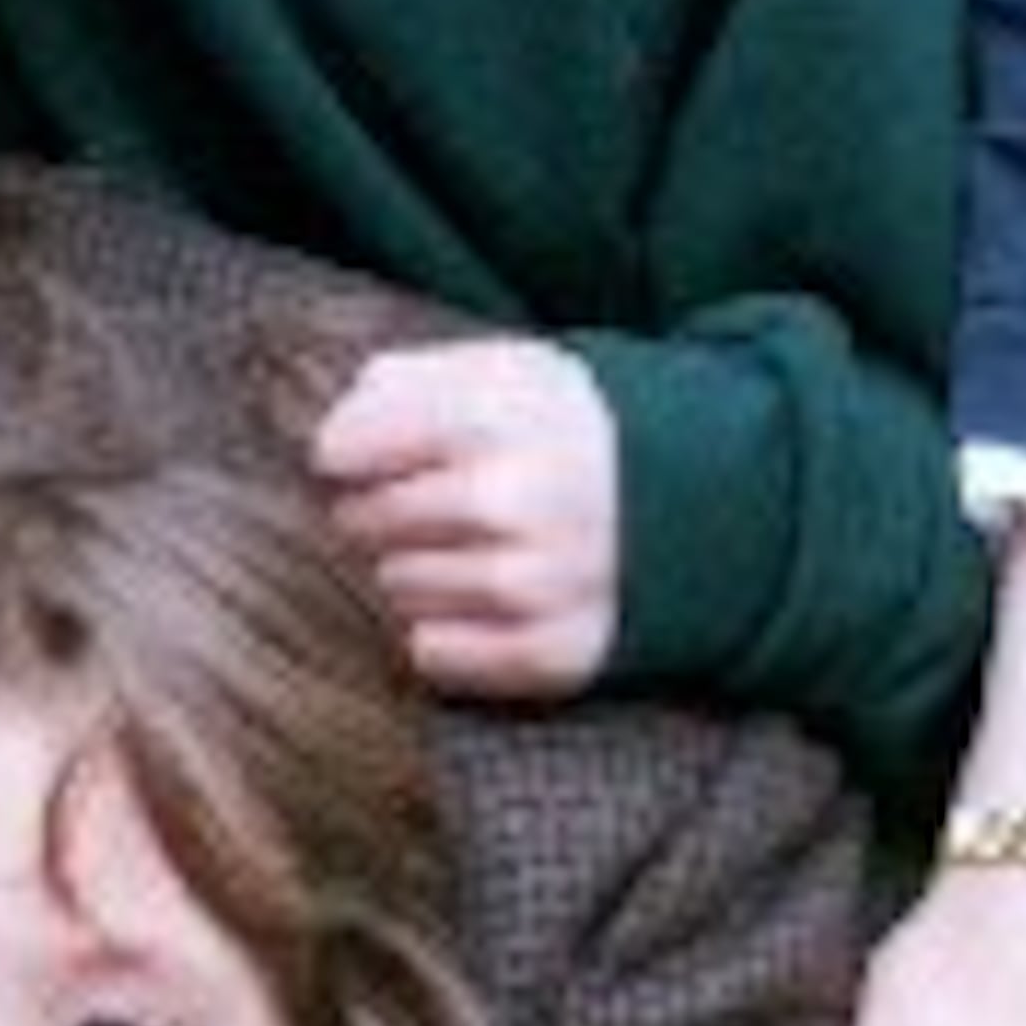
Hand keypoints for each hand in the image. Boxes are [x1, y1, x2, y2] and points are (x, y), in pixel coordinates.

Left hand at [311, 341, 619, 700]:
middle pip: (362, 522)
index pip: (344, 450)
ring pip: (395, 590)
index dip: (344, 452)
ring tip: (466, 546)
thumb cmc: (565, 428)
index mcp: (493, 417)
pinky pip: (434, 656)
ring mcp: (537, 585)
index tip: (364, 454)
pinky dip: (439, 633)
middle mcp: (514, 503)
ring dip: (411, 570)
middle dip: (377, 511)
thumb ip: (401, 382)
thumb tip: (329, 439)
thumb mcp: (498, 368)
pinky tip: (477, 600)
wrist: (696, 495)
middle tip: (429, 501)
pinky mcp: (554, 653)